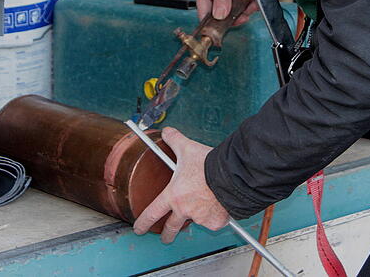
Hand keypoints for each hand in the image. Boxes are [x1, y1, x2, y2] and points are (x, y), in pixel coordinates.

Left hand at [133, 127, 229, 242]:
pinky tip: (219, 205)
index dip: (143, 222)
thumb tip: (167, 131)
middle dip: (167, 235)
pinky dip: (216, 216)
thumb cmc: (208, 164)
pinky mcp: (215, 222)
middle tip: (166, 237)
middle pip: (171, 228)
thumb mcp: (188, 149)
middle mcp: (184, 210)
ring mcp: (200, 218)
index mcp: (173, 195)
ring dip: (197, 217)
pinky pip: (214, 221)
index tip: (139, 228)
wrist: (230, 174)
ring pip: (196, 221)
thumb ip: (175, 140)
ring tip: (204, 205)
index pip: (152, 213)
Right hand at [195, 0, 257, 23]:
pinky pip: (241, 2)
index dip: (211, 22)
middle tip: (241, 17)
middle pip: (219, 12)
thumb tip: (218, 15)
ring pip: (232, 9)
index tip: (220, 30)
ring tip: (249, 7)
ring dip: (242, 10)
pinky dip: (248, 4)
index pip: (203, 10)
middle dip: (232, 16)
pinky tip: (252, 2)